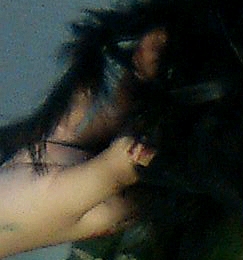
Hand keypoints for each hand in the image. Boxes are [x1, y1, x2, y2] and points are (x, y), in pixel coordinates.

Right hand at [0, 30, 164, 258]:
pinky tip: (116, 56)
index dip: (177, 136)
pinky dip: (94, 85)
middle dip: (157, 99)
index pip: (161, 169)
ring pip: (116, 117)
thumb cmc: (29, 214)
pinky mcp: (61, 138)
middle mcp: (113, 179)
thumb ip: (112, 171)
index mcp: (123, 204)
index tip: (196, 101)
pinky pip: (81, 108)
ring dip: (131, 85)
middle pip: (142, 135)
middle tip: (176, 56)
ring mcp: (87, 156)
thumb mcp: (73, 195)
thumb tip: (155, 147)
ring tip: (153, 45)